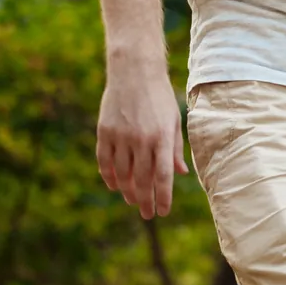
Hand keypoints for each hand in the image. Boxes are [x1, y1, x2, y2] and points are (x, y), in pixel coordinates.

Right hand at [97, 55, 186, 218]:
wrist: (135, 71)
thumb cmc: (160, 96)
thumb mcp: (174, 120)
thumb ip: (175, 148)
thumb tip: (181, 173)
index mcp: (162, 136)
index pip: (163, 176)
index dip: (162, 197)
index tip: (162, 212)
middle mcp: (141, 139)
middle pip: (141, 180)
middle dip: (144, 200)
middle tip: (147, 213)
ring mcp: (120, 136)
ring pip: (121, 174)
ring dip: (127, 191)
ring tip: (133, 200)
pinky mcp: (104, 132)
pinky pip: (104, 161)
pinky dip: (109, 176)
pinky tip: (114, 185)